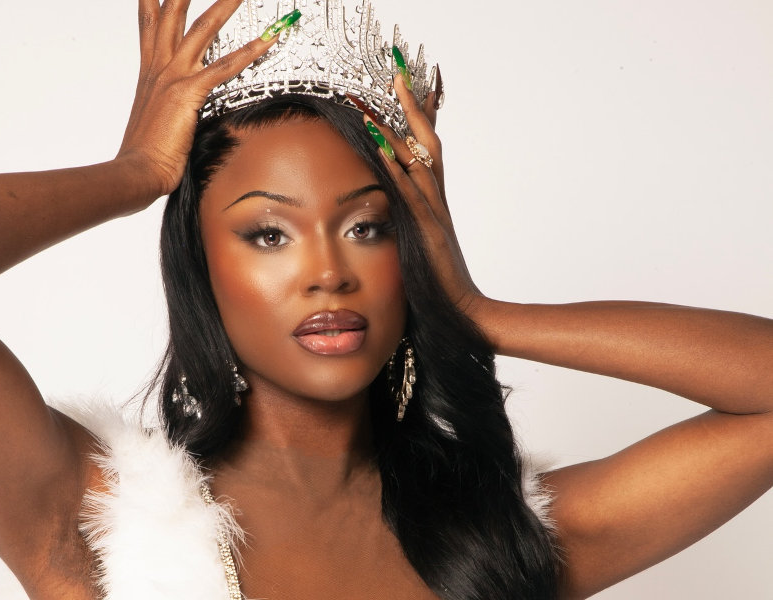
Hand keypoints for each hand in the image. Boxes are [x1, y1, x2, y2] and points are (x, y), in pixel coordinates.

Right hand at [116, 0, 278, 196]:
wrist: (136, 171)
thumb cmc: (144, 155)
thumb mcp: (153, 121)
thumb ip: (165, 108)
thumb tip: (175, 115)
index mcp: (150, 72)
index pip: (151, 24)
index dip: (155, 2)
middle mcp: (160, 67)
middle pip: (173, 13)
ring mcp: (173, 77)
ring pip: (203, 28)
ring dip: (225, 4)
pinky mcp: (188, 92)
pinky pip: (225, 67)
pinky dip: (251, 51)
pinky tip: (269, 38)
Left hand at [367, 75, 483, 314]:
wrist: (464, 312)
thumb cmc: (438, 285)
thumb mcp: (419, 246)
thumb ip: (408, 225)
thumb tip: (386, 212)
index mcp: (434, 202)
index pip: (428, 149)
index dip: (421, 116)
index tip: (408, 86)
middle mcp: (437, 201)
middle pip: (428, 142)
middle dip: (412, 107)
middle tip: (396, 74)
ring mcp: (435, 214)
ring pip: (419, 161)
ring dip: (397, 130)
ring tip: (377, 103)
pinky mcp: (429, 232)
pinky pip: (410, 194)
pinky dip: (395, 169)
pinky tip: (378, 149)